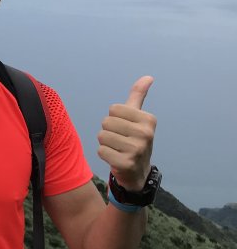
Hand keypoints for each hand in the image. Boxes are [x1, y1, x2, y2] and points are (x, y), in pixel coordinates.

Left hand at [97, 76, 156, 190]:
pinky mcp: (126, 163)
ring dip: (105, 143)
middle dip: (108, 131)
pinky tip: (116, 158)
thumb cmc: (134, 139)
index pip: (113, 109)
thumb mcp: (138, 117)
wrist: (138, 171)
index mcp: (149, 119)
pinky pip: (101, 151)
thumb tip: (148, 77)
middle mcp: (146, 133)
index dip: (114, 118)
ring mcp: (137, 149)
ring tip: (118, 149)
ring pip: (102, 136)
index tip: (125, 128)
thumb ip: (138, 96)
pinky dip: (104, 154)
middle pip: (106, 122)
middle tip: (120, 140)